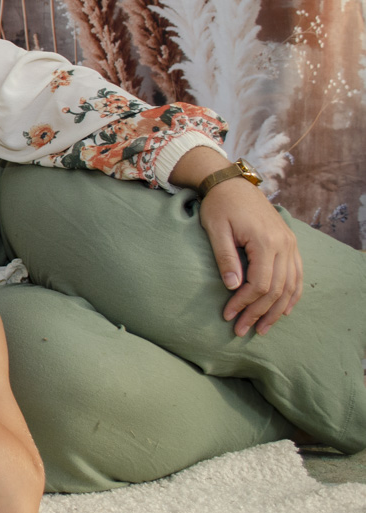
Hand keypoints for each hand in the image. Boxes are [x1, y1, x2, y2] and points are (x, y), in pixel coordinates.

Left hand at [199, 178, 301, 335]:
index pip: (259, 284)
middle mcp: (284, 244)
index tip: (228, 316)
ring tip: (261, 328)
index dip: (244, 304)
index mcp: (265, 241)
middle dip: (258, 313)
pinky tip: (283, 311)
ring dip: (277, 310)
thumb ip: (226, 258)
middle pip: (276, 289)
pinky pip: (297, 275)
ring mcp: (290, 243)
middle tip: (241, 330)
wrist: (231, 183)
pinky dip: (292, 295)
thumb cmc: (219, 205)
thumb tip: (234, 288)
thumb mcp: (216, 230)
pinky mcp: (290, 243)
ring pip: (290, 286)